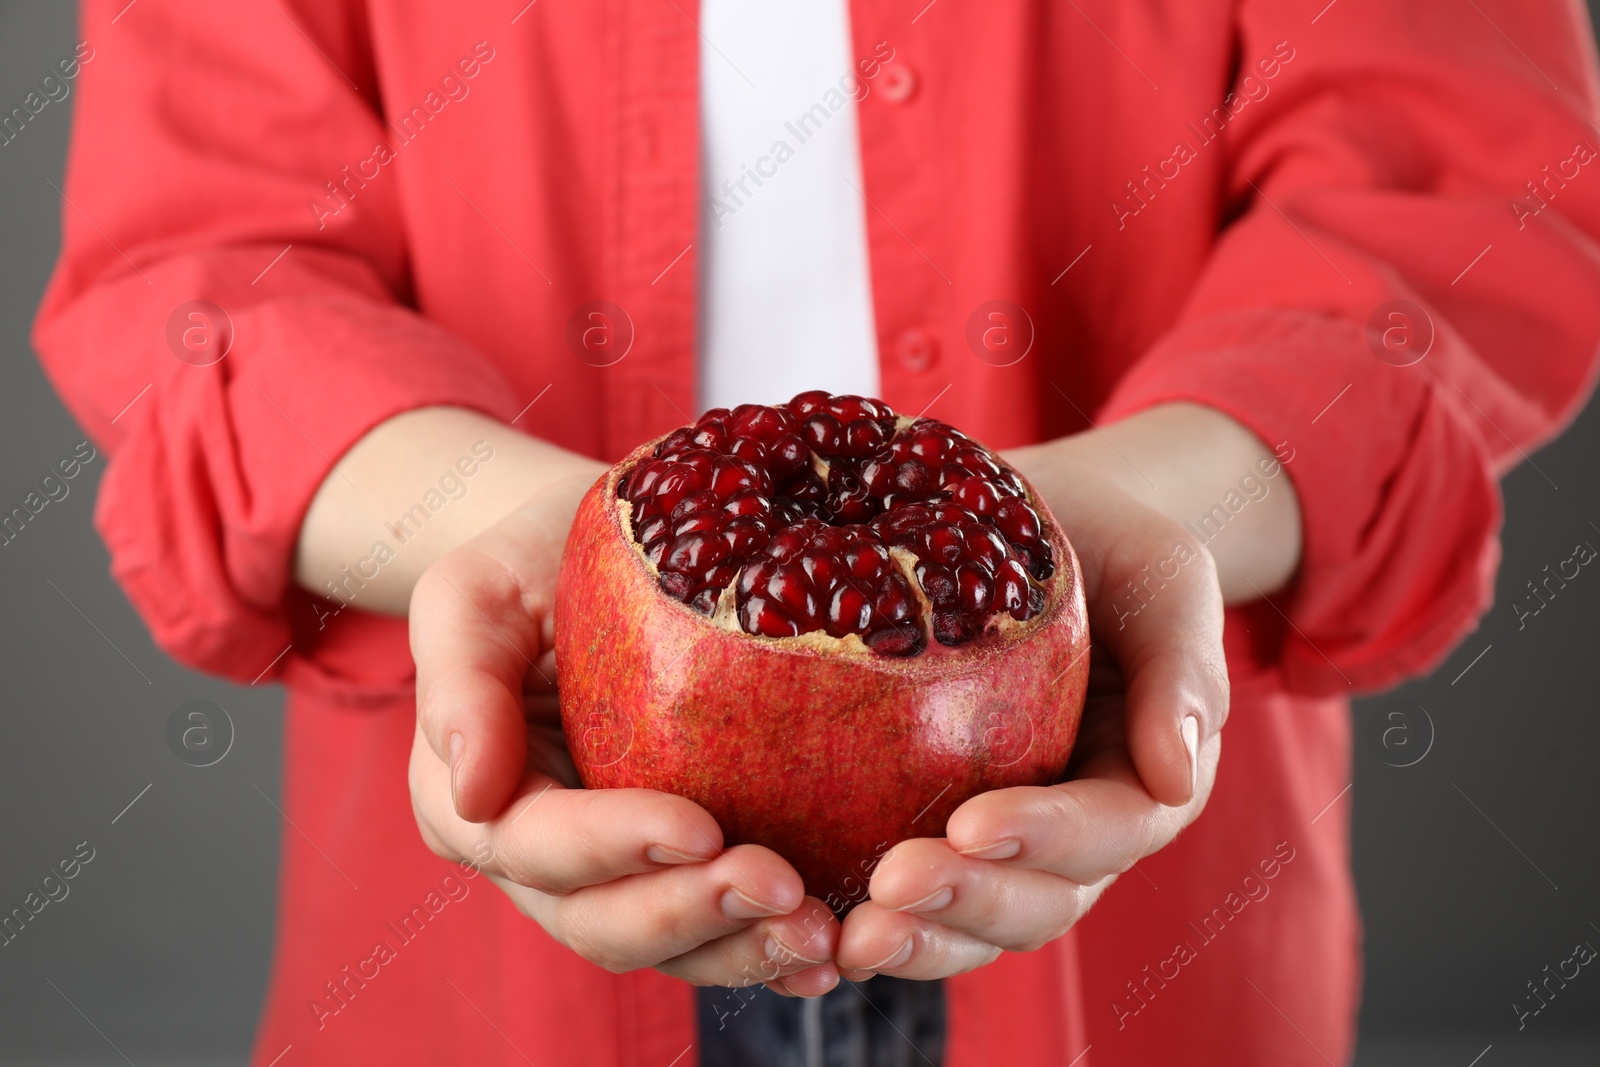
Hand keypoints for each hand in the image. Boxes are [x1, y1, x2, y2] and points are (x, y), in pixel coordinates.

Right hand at [407, 468, 843, 995]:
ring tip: (820, 933)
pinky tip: (828, 949)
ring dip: (740, 948)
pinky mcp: (674, 870)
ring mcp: (609, 873)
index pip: (536, 845)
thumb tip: (472, 791)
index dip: (615, 845)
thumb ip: (458, 678)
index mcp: (470, 800)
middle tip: (782, 888)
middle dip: (690, 914)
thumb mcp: (471, 592)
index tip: (700, 827)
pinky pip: (714, 932)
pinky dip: (765, 948)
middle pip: (600, 921)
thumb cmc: (527, 563)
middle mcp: (536, 859)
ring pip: (664, 945)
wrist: (593, 554)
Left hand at [833, 405, 1289, 979]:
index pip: (1110, 827)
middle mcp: (1082, 830)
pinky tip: (817, 934)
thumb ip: (1182, 665)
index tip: (973, 824)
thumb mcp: (1163, 575)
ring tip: (851, 938)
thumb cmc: (1109, 542)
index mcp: (1145, 776)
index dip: (1047, 837)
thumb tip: (1176, 773)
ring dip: (922, 940)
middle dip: (971, 903)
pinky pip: (921, 904)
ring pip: (980, 924)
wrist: (1043, 527)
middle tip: (891, 888)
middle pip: (1043, 899)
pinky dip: (877, 927)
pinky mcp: (946, 838)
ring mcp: (1012, 844)